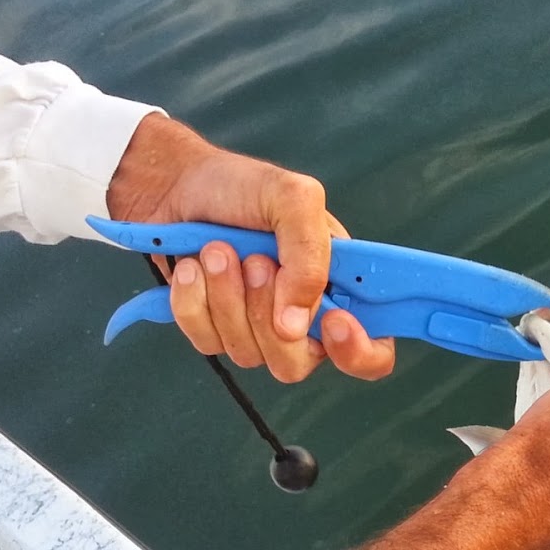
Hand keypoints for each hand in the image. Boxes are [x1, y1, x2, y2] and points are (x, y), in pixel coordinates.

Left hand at [105, 113, 393, 381]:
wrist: (177, 186)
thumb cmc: (243, 188)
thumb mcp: (293, 199)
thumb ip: (310, 256)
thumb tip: (296, 326)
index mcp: (341, 291)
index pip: (373, 352)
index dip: (358, 351)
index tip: (331, 320)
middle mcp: (304, 320)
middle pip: (297, 363)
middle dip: (266, 311)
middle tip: (255, 261)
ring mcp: (257, 331)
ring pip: (248, 354)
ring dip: (226, 296)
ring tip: (217, 249)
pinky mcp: (214, 331)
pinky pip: (207, 342)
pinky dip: (193, 300)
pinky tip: (192, 267)